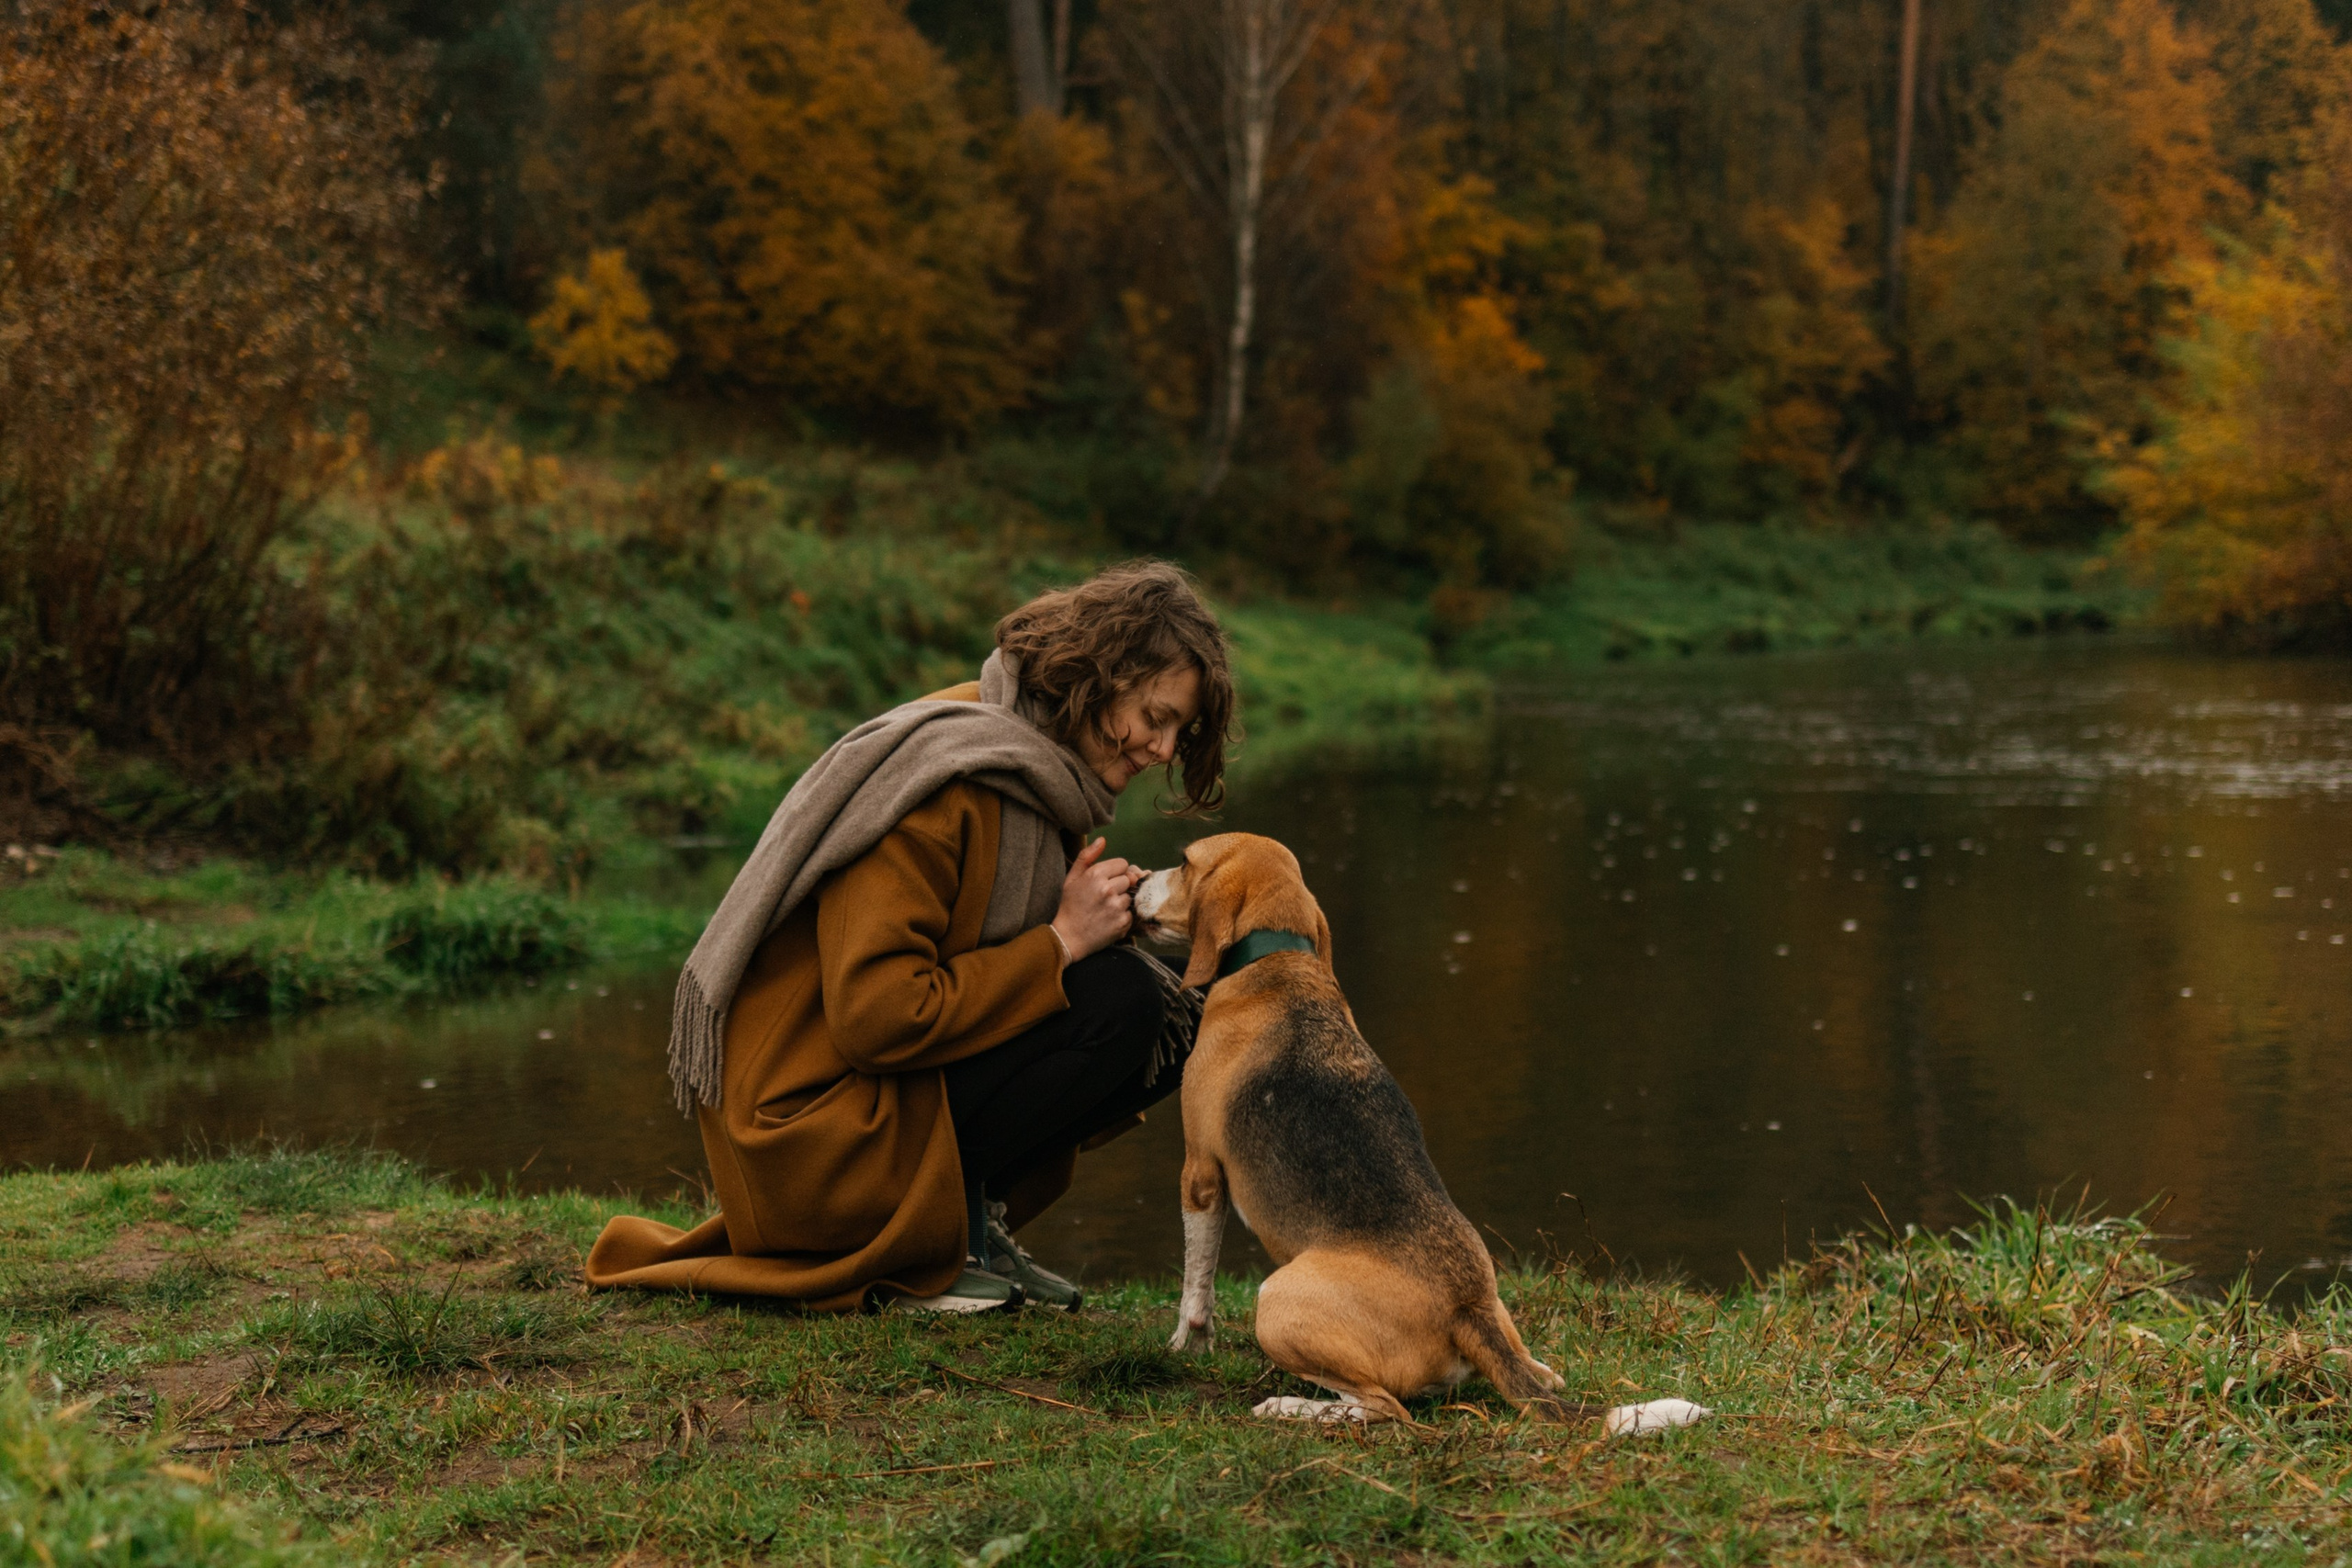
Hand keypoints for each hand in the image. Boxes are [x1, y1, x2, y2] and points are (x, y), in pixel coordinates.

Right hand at [1051, 837, 1141, 962]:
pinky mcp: (1123, 922)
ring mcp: (1116, 907)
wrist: (1068, 938)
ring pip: (1130, 895)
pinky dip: (1122, 916)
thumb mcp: (1072, 878)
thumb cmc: (1070, 906)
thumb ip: (1087, 856)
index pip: (1123, 864)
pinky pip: (1131, 912)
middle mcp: (1107, 889)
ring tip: (1105, 909)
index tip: (1105, 881)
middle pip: (1128, 879)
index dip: (1115, 872)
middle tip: (1104, 897)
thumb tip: (1103, 839)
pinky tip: (1109, 920)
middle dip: (1119, 886)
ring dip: (1121, 901)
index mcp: (1095, 875)